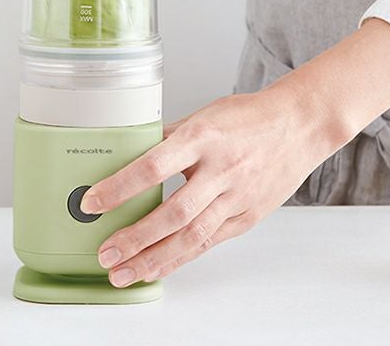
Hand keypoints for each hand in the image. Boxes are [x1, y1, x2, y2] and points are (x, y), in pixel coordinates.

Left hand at [80, 18, 389, 286]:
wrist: (297, 126)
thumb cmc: (246, 117)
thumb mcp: (202, 116)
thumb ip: (167, 138)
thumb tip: (129, 156)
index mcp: (201, 137)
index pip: (153, 166)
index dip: (120, 187)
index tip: (92, 202)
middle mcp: (220, 169)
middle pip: (172, 212)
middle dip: (135, 238)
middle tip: (105, 254)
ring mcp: (236, 196)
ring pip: (192, 236)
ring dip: (154, 259)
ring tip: (123, 273)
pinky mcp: (248, 216)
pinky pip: (210, 242)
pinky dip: (181, 258)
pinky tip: (157, 267)